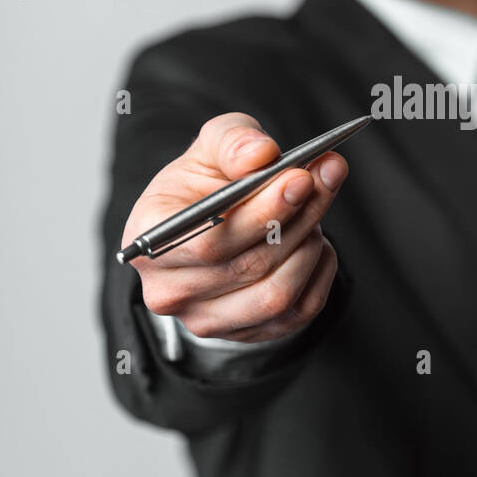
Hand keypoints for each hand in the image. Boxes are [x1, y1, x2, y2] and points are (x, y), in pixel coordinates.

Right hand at [120, 113, 346, 341]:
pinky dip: (319, 272)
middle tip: (327, 178)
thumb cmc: (205, 184)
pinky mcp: (245, 335)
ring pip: (276, 294)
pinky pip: (299, 312)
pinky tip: (315, 241)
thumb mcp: (211, 147)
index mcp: (148, 239)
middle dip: (299, 217)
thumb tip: (261, 155)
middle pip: (248, 265)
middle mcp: (169, 290)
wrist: (209, 223)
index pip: (208, 242)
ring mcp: (206, 320)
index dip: (261, 213)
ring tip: (312, 209)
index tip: (301, 178)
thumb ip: (233, 141)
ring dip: (308, 245)